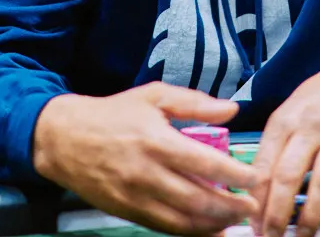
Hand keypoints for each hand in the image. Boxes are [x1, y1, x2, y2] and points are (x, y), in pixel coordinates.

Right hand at [32, 82, 261, 234]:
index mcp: (157, 141)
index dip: (235, 174)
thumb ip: (195, 103)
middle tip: (253, 207)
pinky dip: (189, 232)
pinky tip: (207, 229)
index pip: (205, 163)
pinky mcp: (125, 211)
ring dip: (213, 224)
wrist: (64, 138)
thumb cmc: (114, 114)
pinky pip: (163, 227)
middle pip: (197, 199)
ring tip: (235, 221)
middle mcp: (147, 172)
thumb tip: (231, 111)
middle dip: (230, 207)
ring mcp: (135, 196)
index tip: (255, 179)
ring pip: (182, 220)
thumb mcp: (155, 96)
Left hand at [252, 65, 319, 236]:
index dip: (256, 200)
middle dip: (277, 214)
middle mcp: (310, 129)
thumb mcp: (286, 115)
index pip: (263, 166)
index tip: (251, 225)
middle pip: (288, 176)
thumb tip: (253, 195)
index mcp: (283, 122)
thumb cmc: (314, 103)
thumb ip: (272, 149)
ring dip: (310, 217)